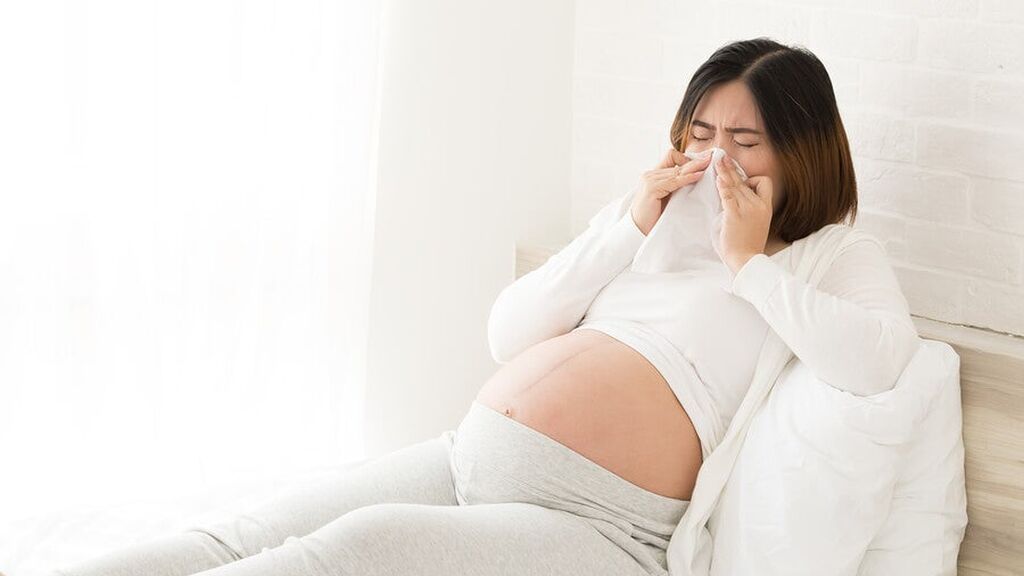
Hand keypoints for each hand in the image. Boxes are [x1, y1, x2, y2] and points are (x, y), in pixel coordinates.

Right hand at [629, 147, 711, 235]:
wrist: (639, 231)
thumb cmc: (653, 217)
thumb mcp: (667, 198)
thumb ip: (676, 186)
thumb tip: (697, 177)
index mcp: (654, 175)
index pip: (672, 156)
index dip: (688, 159)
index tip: (703, 163)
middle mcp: (650, 174)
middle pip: (676, 159)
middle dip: (695, 160)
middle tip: (712, 157)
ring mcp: (649, 180)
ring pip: (677, 169)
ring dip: (694, 167)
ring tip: (709, 165)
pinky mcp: (651, 188)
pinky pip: (674, 180)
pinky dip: (688, 177)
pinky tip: (699, 175)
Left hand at [714, 152, 773, 274]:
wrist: (746, 260)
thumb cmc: (746, 245)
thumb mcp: (752, 222)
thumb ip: (744, 208)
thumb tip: (729, 197)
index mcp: (765, 207)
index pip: (764, 182)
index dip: (751, 179)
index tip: (740, 181)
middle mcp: (758, 205)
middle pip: (745, 180)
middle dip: (732, 168)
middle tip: (722, 156)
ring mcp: (747, 209)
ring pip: (736, 184)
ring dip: (725, 172)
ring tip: (717, 160)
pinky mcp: (735, 215)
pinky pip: (728, 195)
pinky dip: (722, 186)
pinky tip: (717, 178)